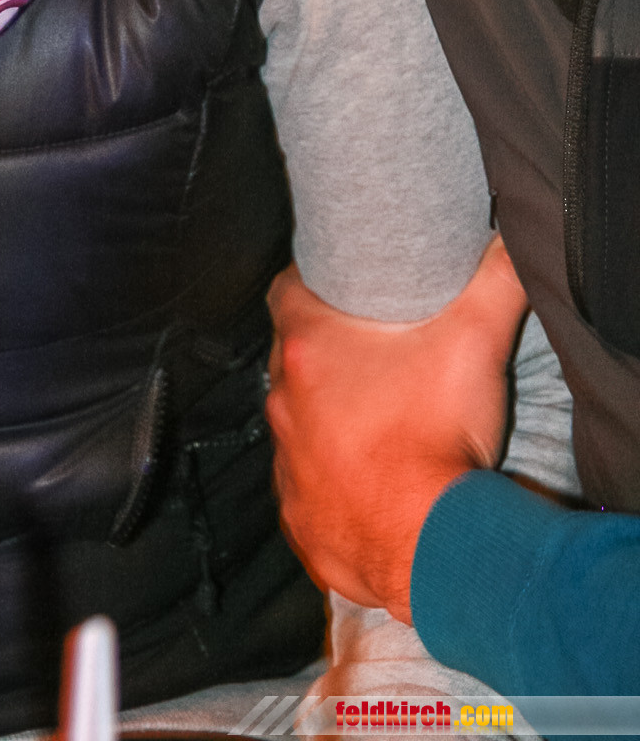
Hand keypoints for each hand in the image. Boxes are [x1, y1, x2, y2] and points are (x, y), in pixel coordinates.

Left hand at [265, 235, 529, 619]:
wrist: (432, 547)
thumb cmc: (439, 439)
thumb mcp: (475, 338)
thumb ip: (494, 276)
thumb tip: (505, 240)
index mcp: (308, 348)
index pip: (288, 290)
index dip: (314, 282)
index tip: (344, 286)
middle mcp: (283, 402)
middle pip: (295, 358)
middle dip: (330, 355)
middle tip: (378, 354)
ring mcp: (287, 464)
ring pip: (300, 425)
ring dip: (330, 419)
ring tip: (381, 419)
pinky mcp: (300, 517)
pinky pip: (309, 489)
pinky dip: (334, 481)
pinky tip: (372, 480)